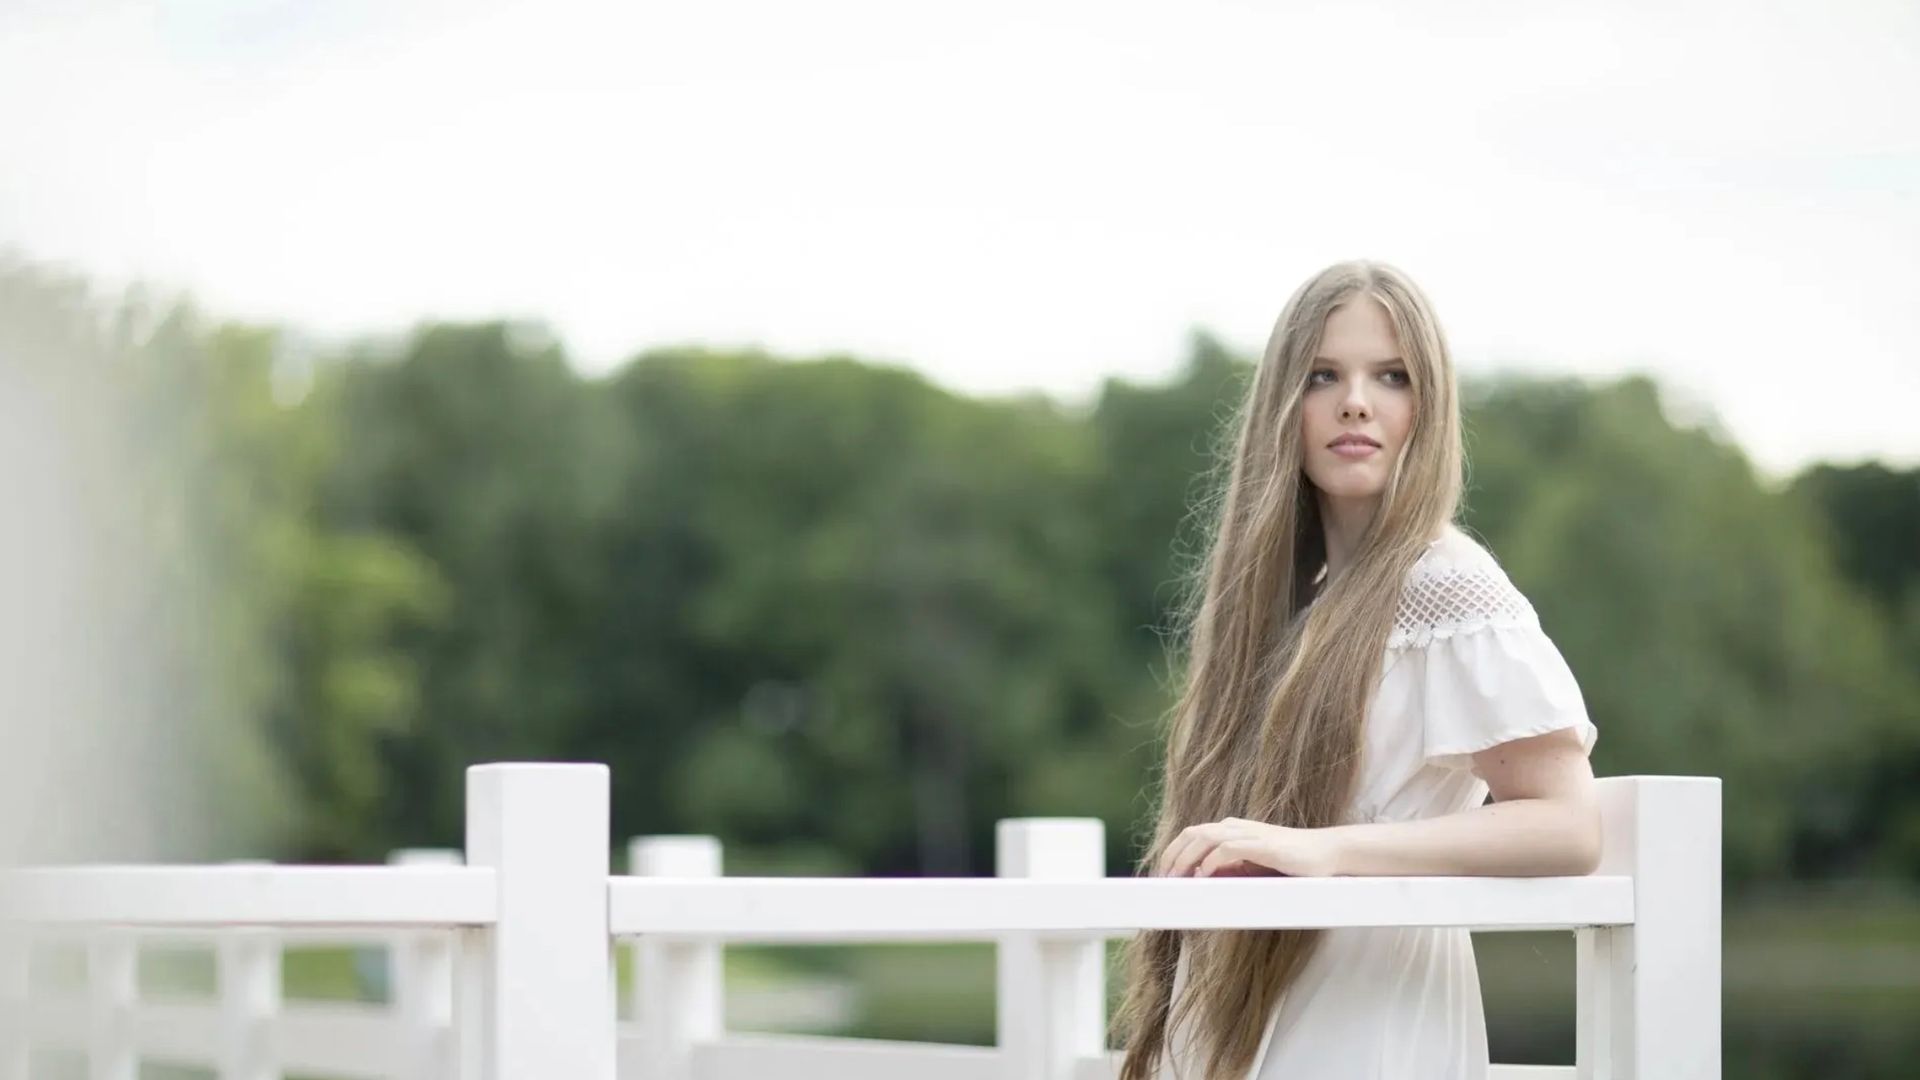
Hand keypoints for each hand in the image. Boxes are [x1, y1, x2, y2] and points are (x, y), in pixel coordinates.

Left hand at [1155, 817, 1344, 878]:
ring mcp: (1250, 833)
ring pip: (1205, 837)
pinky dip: (1211, 860)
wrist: (1327, 854)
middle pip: (1192, 834)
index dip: (1173, 852)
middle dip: (1172, 855)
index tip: (1163, 875)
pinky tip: (1204, 875)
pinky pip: (1228, 848)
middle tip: (1163, 879)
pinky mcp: (1263, 844)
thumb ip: (1229, 871)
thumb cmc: (1291, 863)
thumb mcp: (1253, 869)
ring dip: (1186, 858)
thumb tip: (1200, 882)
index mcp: (1232, 830)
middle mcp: (1236, 827)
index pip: (1192, 835)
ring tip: (1176, 878)